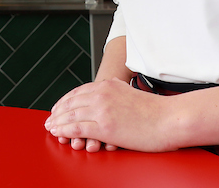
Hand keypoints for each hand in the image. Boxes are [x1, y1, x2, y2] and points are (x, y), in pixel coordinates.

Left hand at [45, 78, 176, 152]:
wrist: (170, 118)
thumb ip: (115, 90)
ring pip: (71, 115)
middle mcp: (102, 94)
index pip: (78, 92)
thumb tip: (107, 90)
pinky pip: (77, 128)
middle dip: (57, 112)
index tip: (57, 109)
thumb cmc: (155, 110)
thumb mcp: (129, 92)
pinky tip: (59, 133)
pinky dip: (64, 131)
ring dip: (57, 122)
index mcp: (108, 85)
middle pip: (71, 102)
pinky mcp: (105, 126)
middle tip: (49, 120)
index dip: (64, 101)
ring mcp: (102, 109)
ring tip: (50, 128)